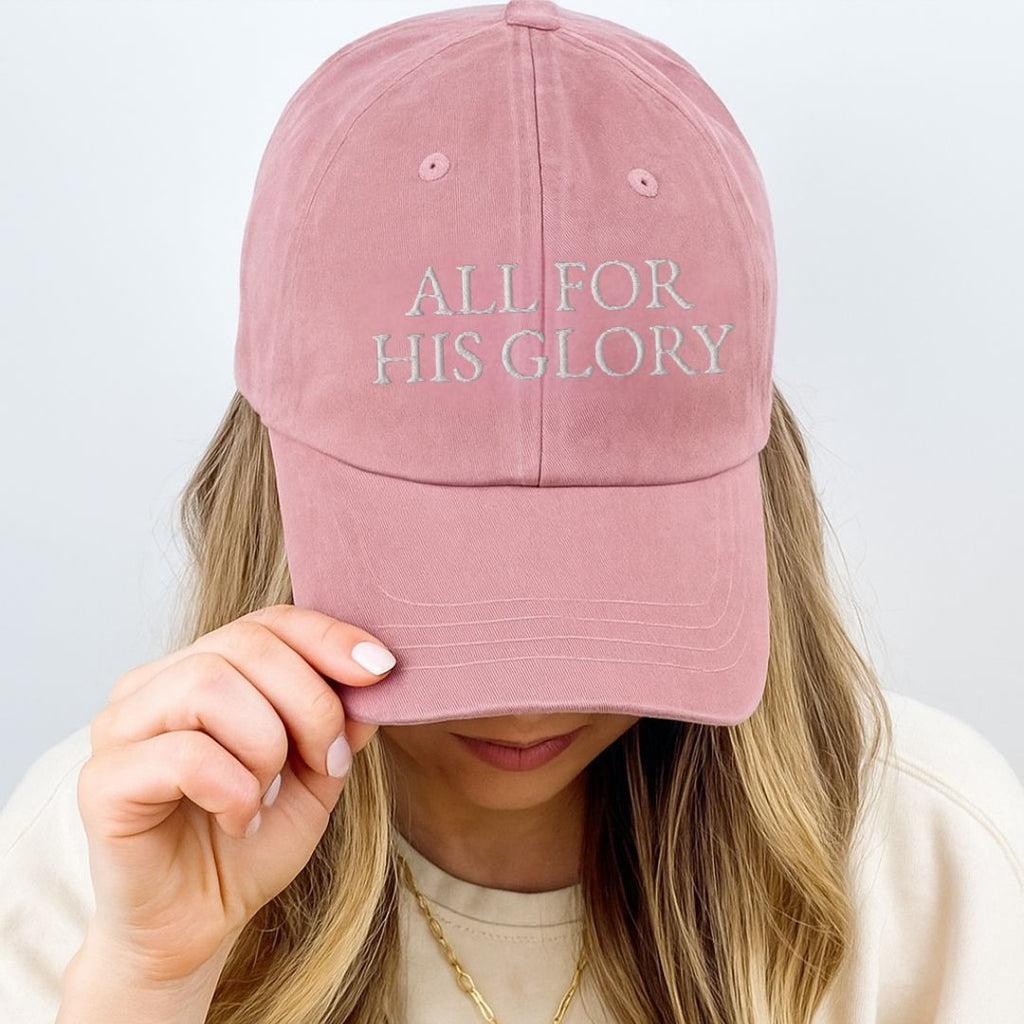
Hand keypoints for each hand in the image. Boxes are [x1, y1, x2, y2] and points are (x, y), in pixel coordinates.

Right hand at [76, 603, 393, 981]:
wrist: (196, 926)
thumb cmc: (251, 842)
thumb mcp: (317, 776)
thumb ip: (341, 724)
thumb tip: (372, 675)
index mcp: (202, 669)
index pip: (267, 622)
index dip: (328, 637)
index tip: (382, 670)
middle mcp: (154, 685)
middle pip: (246, 644)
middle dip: (311, 702)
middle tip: (332, 760)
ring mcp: (120, 727)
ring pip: (209, 684)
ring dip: (267, 743)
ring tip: (271, 791)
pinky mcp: (103, 781)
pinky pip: (185, 754)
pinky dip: (234, 789)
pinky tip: (241, 819)